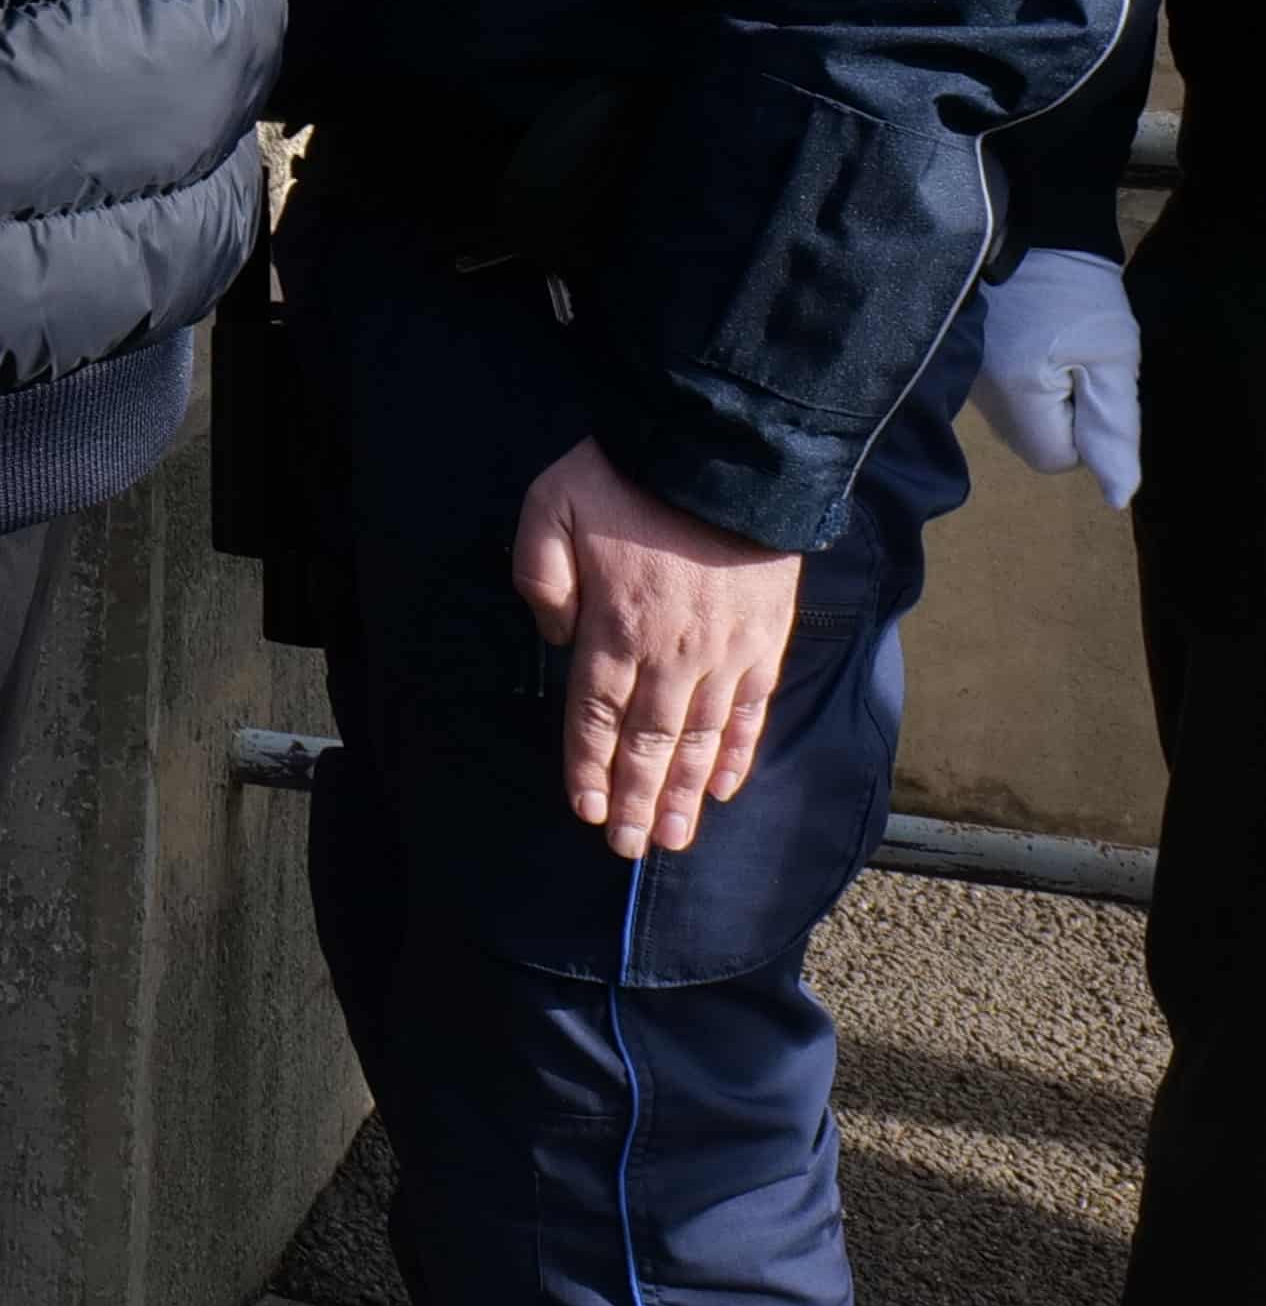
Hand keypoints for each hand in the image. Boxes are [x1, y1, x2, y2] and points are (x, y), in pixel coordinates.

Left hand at [513, 437, 802, 857]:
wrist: (726, 456)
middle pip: (647, 743)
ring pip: (699, 741)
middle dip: (633, 800)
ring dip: (681, 793)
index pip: (593, 715)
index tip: (582, 810)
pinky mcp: (766, 643)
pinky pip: (749, 713)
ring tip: (670, 839)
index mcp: (613, 627)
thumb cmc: (626, 477)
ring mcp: (724, 654)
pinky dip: (735, 754)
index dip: (587, 766)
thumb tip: (553, 637)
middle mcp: (670, 655)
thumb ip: (540, 576)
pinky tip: (721, 788)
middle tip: (625, 849)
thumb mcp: (549, 508)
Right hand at [972, 249, 1142, 505]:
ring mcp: (959, 374)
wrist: (1028, 226)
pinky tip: (1021, 338)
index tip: (1089, 381)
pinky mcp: (953, 355)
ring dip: (1036, 396)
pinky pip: (992, 394)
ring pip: (1011, 419)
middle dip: (1059, 414)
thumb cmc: (1078, 293)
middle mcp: (975, 394)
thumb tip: (1117, 496)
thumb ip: (1114, 429)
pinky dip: (1013, 377)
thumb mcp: (1113, 358)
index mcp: (1015, 396)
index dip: (1084, 430)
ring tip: (1047, 343)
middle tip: (1071, 360)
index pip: (1056, 458)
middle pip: (1030, 441)